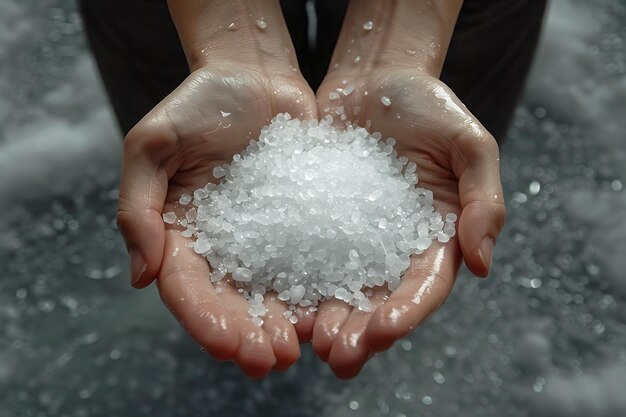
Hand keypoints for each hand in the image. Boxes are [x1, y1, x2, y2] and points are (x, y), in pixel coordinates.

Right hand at [116, 64, 316, 376]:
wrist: (255, 75)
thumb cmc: (199, 102)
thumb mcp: (153, 144)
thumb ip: (138, 208)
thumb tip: (141, 277)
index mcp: (178, 233)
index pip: (186, 287)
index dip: (203, 320)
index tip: (227, 345)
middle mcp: (220, 244)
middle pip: (230, 300)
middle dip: (247, 334)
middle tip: (271, 360)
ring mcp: (260, 237)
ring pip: (269, 291)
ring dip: (282, 324)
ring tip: (300, 348)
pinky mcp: (298, 224)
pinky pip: (306, 261)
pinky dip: (314, 290)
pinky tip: (330, 311)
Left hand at [311, 68, 505, 377]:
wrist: (375, 79)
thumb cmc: (431, 108)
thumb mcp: (470, 146)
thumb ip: (483, 202)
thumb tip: (483, 265)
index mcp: (436, 238)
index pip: (424, 286)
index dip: (406, 311)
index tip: (384, 329)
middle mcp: (393, 248)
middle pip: (378, 299)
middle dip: (360, 331)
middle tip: (337, 355)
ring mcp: (353, 238)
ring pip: (339, 288)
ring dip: (325, 319)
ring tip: (307, 341)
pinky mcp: (317, 222)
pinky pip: (305, 255)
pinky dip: (295, 281)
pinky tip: (279, 301)